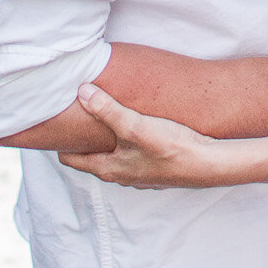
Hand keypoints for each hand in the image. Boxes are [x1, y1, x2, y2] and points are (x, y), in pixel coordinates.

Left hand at [58, 83, 242, 188]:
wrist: (210, 164)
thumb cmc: (171, 148)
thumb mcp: (135, 126)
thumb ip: (107, 109)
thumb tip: (82, 91)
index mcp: (109, 169)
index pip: (71, 159)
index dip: (61, 143)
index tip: (57, 126)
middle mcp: (122, 176)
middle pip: (92, 158)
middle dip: (85, 140)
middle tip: (79, 117)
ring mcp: (141, 176)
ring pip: (115, 157)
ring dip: (109, 142)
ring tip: (108, 118)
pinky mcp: (159, 170)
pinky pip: (135, 157)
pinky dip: (130, 144)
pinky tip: (140, 129)